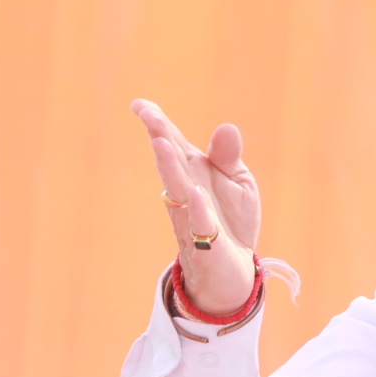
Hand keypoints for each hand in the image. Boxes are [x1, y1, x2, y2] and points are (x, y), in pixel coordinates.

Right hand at [133, 99, 259, 315]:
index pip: (172, 145)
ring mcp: (193, 217)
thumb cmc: (230, 223)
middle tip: (147, 113)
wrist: (233, 272)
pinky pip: (200, 225)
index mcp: (192, 173)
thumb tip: (226, 127)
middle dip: (160, 137)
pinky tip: (194, 194)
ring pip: (178, 190)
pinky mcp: (206, 243)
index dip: (157, 124)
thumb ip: (228, 157)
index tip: (139, 105)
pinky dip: (197, 209)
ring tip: (160, 142)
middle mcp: (186, 193)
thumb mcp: (236, 183)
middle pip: (170, 162)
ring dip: (169, 167)